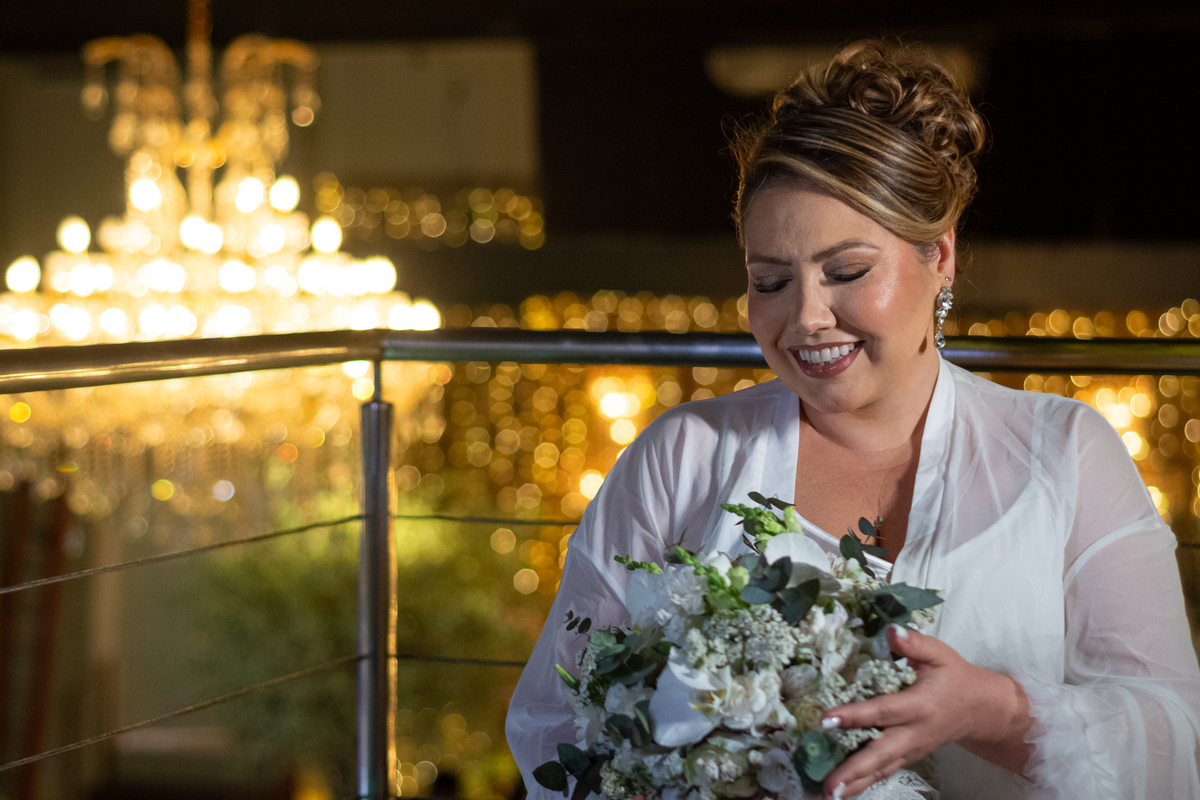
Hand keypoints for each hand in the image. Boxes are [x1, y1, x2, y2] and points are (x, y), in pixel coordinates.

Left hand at [819, 625, 1031, 798]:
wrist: (981, 709)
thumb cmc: (955, 677)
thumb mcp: (939, 654)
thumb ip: (914, 643)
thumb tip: (891, 631)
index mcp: (919, 705)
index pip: (884, 711)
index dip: (855, 716)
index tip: (827, 720)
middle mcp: (914, 733)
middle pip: (881, 753)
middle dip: (854, 770)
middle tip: (828, 785)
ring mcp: (912, 750)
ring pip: (881, 770)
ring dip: (855, 784)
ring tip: (829, 795)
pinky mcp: (909, 757)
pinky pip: (885, 772)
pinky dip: (863, 784)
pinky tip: (842, 791)